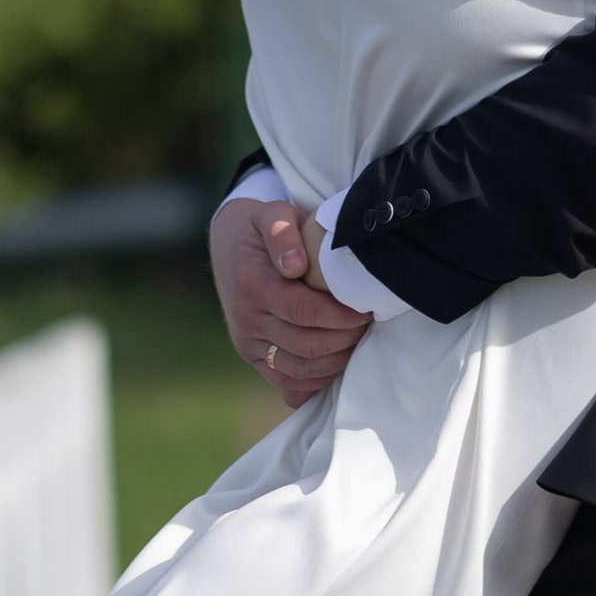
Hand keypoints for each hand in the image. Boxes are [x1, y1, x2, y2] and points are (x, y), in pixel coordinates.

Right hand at [210, 191, 369, 407]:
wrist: (229, 247)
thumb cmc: (261, 229)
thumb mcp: (271, 215)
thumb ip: (282, 233)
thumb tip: (295, 266)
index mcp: (253, 286)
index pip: (305, 312)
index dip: (342, 316)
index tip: (366, 309)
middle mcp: (247, 320)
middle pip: (307, 345)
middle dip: (345, 339)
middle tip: (367, 325)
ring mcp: (247, 342)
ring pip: (300, 370)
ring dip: (336, 361)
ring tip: (356, 340)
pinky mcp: (251, 356)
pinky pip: (286, 380)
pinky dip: (316, 379)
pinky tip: (336, 361)